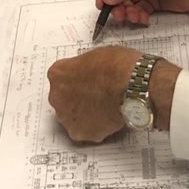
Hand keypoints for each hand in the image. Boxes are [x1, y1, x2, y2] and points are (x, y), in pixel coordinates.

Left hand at [47, 47, 178, 141]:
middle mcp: (57, 97)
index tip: (86, 81)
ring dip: (86, 115)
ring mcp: (67, 117)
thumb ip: (86, 67)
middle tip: (96, 96)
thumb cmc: (118, 66)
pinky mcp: (80, 133)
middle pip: (64, 100)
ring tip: (105, 108)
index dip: (77, 79)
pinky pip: (87, 131)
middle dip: (78, 99)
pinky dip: (97, 127)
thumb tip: (91, 71)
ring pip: (74, 118)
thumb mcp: (96, 55)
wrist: (131, 84)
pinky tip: (110, 119)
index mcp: (58, 74)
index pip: (61, 78)